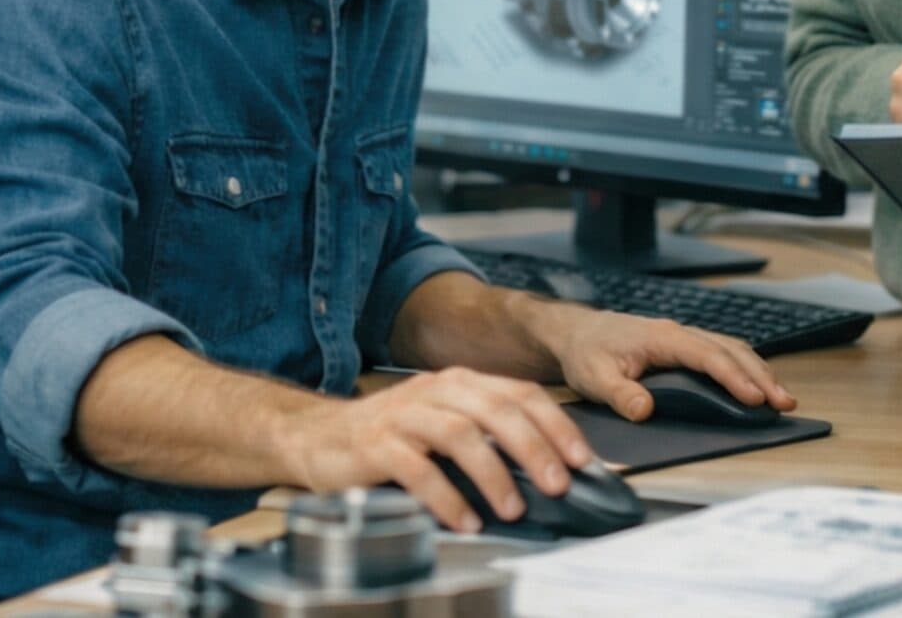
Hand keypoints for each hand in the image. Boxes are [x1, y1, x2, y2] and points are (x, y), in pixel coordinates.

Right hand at [282, 367, 594, 534]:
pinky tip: (464, 520)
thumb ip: (487, 435)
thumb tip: (548, 468)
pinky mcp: (375, 444)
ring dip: (493, 473)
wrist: (319, 438)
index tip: (582, 459)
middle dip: (533, 448)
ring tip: (513, 508)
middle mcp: (435, 390)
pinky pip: (417, 469)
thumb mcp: (444, 424)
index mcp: (459, 382)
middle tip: (556, 484)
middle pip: (495, 410)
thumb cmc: (393, 436)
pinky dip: (446, 496)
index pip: (520, 393)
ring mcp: (404, 415)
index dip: (555, 424)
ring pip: (460, 435)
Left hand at [538, 308, 794, 422]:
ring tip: (781, 398)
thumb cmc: (587, 353)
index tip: (755, 398)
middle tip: (784, 403)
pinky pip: (723, 353)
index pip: (707, 356)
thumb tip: (645, 410)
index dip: (733, 377)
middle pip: (730, 350)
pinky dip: (745, 368)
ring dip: (759, 371)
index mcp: (662, 338)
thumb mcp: (593, 377)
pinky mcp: (685, 347)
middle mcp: (679, 333)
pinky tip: (757, 387)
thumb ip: (620, 394)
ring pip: (732, 349)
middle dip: (760, 376)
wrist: (578, 333)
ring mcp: (684, 338)